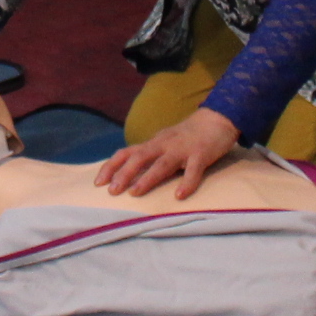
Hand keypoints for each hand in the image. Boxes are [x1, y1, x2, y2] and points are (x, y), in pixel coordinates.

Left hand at [95, 109, 240, 199]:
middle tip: (112, 191)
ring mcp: (182, 149)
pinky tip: (179, 196)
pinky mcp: (201, 154)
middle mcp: (163, 144)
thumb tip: (129, 174)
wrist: (217, 118)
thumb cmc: (187, 135)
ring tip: (135, 193)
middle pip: (139, 158)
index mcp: (153, 143)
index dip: (111, 166)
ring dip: (147, 178)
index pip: (126, 152)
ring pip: (162, 164)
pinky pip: (193, 170)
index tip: (98, 182)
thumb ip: (150, 155)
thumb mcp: (164, 142)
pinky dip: (186, 183)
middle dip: (124, 174)